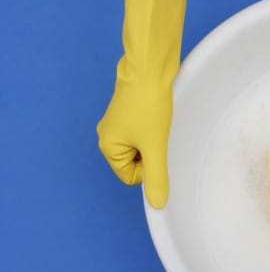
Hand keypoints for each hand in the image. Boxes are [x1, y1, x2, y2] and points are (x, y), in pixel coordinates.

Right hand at [97, 79, 171, 207]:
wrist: (150, 67)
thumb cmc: (149, 105)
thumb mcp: (155, 146)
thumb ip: (156, 177)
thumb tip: (157, 204)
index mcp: (107, 146)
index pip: (130, 176)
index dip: (148, 168)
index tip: (157, 149)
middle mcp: (108, 134)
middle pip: (136, 161)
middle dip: (151, 153)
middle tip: (160, 136)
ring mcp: (119, 121)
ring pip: (142, 145)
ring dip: (155, 140)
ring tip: (160, 124)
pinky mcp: (131, 110)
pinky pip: (144, 131)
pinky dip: (155, 128)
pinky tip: (161, 116)